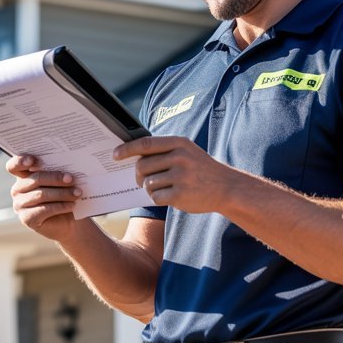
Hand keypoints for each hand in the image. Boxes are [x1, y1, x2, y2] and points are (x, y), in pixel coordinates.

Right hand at [7, 155, 83, 241]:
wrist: (68, 221)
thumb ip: (59, 172)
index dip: (21, 161)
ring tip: (77, 193)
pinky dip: (60, 206)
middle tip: (71, 179)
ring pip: (41, 195)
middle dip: (55, 178)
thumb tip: (67, 169)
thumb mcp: (60, 182)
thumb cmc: (63, 196)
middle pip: (35, 179)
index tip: (34, 160)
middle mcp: (18, 189)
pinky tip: (71, 205)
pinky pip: (44, 210)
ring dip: (62, 193)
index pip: (14, 165)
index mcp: (23, 175)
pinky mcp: (26, 219)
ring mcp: (19, 205)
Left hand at [113, 136, 236, 214]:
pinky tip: (170, 196)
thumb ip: (163, 150)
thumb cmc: (200, 169)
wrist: (227, 187)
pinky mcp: (180, 195)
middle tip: (141, 180)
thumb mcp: (186, 152)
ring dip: (150, 188)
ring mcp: (180, 176)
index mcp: (179, 143)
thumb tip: (132, 155)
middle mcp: (179, 157)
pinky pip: (156, 197)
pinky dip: (158, 199)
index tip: (115, 155)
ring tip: (165, 187)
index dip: (127, 149)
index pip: (145, 144)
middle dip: (138, 175)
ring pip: (148, 183)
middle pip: (142, 166)